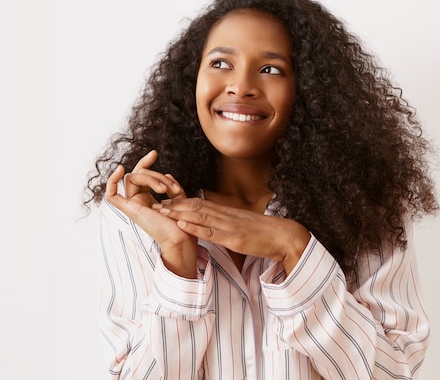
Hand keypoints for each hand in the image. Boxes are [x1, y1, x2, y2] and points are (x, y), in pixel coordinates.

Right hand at [104, 150, 197, 277]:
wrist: (182, 237)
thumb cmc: (182, 222)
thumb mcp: (180, 199)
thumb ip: (172, 185)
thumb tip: (167, 173)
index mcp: (148, 199)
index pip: (142, 175)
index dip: (146, 162)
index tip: (154, 153)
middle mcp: (138, 201)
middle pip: (139, 174)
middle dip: (155, 173)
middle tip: (168, 186)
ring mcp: (132, 205)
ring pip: (133, 177)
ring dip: (152, 178)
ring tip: (166, 190)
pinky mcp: (129, 210)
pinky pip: (112, 195)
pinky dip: (112, 181)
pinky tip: (120, 170)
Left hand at [153, 198, 310, 273]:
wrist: (284, 236)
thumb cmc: (266, 234)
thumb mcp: (243, 227)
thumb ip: (229, 225)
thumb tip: (216, 228)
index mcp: (228, 213)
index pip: (201, 203)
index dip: (182, 201)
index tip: (166, 200)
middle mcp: (226, 216)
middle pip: (195, 207)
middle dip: (174, 205)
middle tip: (155, 202)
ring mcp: (229, 226)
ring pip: (199, 216)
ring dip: (178, 213)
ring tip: (160, 210)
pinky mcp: (233, 238)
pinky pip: (211, 232)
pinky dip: (194, 227)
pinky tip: (181, 224)